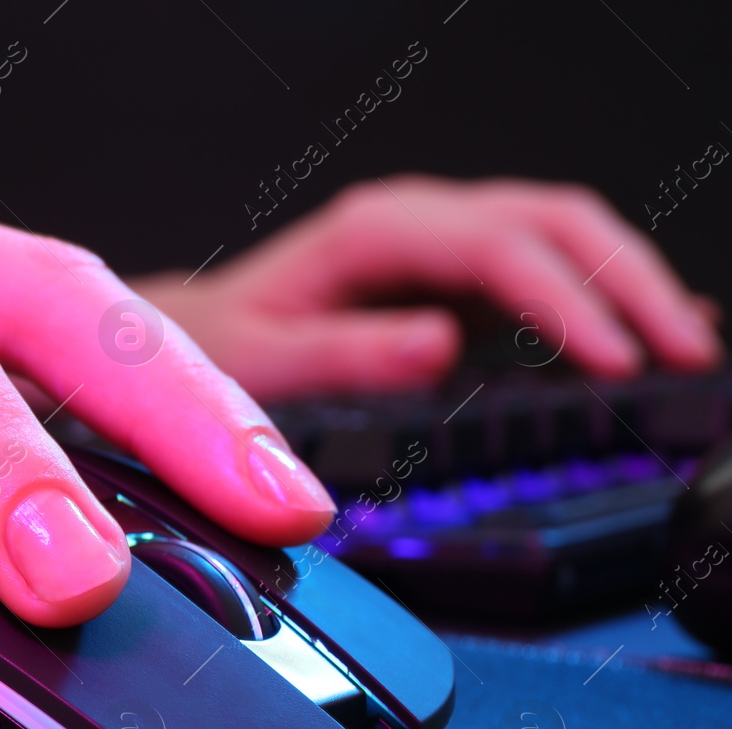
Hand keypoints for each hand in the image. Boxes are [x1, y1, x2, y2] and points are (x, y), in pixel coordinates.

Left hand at [133, 175, 722, 401]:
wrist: (191, 332)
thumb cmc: (222, 342)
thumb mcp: (265, 359)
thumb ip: (346, 355)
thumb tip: (438, 346)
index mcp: (378, 230)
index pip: (501, 247)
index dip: (569, 301)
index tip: (615, 361)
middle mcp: (419, 223)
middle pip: (556, 222)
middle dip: (629, 281)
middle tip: (683, 353)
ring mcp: (442, 244)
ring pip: (564, 235)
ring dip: (629, 284)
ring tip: (683, 348)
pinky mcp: (454, 277)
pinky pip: (546, 269)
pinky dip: (602, 297)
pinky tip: (639, 335)